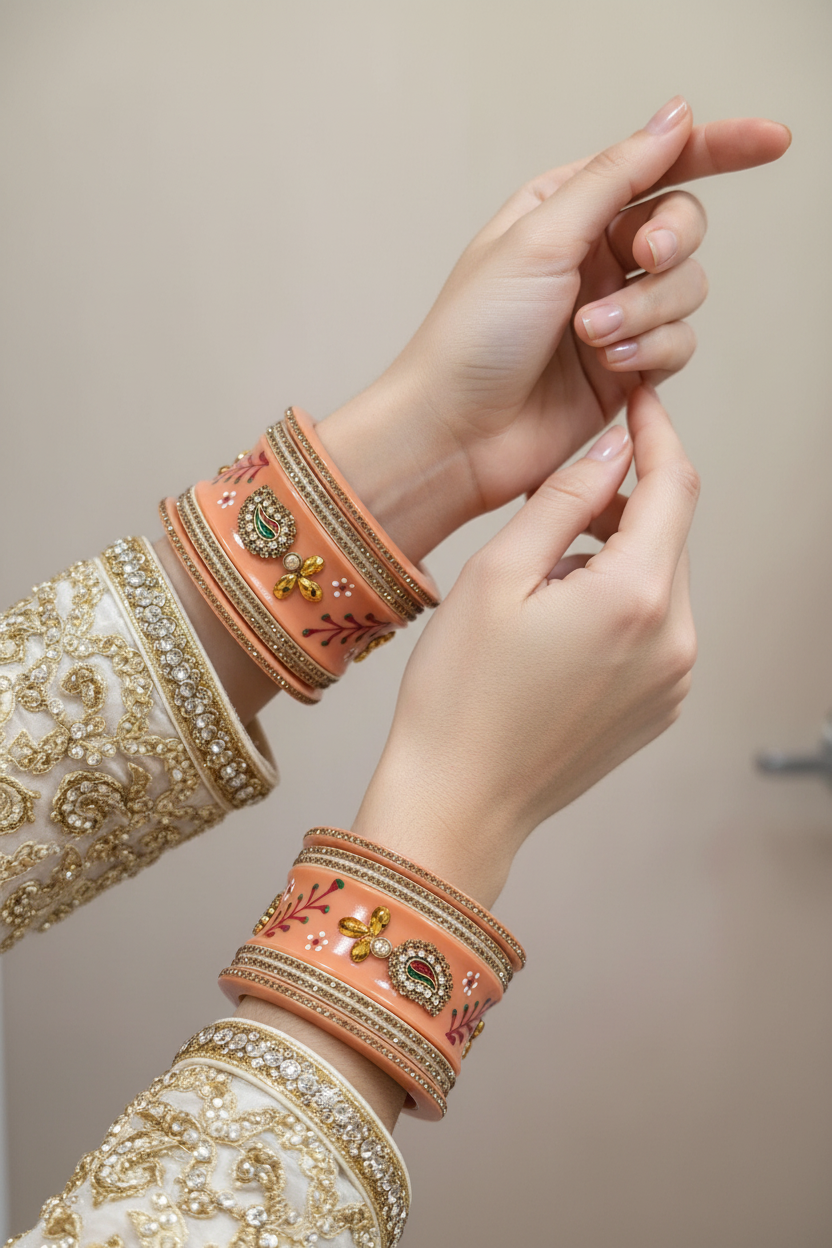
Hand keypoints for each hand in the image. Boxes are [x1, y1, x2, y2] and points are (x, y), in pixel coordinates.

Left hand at [320, 99, 787, 560]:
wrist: (456, 433)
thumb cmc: (473, 337)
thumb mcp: (539, 238)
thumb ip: (613, 177)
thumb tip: (673, 119)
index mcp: (564, 210)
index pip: (654, 163)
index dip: (718, 147)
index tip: (771, 141)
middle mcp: (592, 258)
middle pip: (681, 225)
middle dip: (671, 240)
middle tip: (643, 256)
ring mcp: (612, 313)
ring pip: (685, 289)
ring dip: (645, 310)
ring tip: (591, 337)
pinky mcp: (625, 367)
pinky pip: (677, 344)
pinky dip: (649, 352)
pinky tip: (608, 366)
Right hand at [353, 385, 698, 904]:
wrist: (458, 801)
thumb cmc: (460, 693)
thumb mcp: (497, 573)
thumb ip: (564, 497)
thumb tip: (614, 445)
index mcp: (636, 596)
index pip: (674, 484)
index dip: (655, 432)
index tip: (633, 401)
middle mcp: (676, 639)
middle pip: (669, 533)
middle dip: (624, 501)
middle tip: (556, 501)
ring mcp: (675, 679)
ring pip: (661, 580)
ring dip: (617, 556)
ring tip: (541, 582)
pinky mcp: (661, 706)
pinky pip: (656, 628)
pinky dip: (619, 604)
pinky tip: (558, 627)